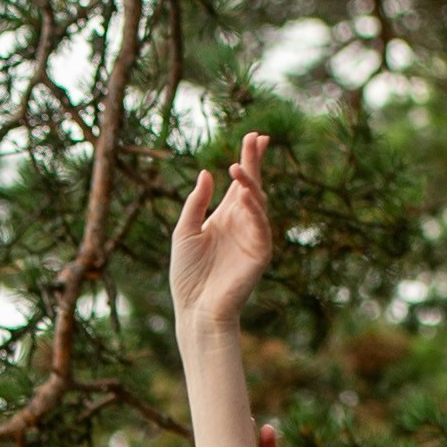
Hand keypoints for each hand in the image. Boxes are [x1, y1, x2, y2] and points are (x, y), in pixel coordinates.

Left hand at [168, 130, 277, 334]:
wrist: (195, 309)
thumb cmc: (187, 275)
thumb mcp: (184, 231)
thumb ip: (195, 203)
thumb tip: (206, 173)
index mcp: (225, 216)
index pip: (240, 182)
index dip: (247, 160)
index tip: (253, 136)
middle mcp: (242, 223)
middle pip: (253, 186)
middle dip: (255, 163)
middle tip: (256, 139)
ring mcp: (253, 237)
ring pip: (258, 203)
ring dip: (250, 184)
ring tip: (238, 169)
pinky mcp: (260, 253)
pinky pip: (261, 226)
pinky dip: (255, 210)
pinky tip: (246, 195)